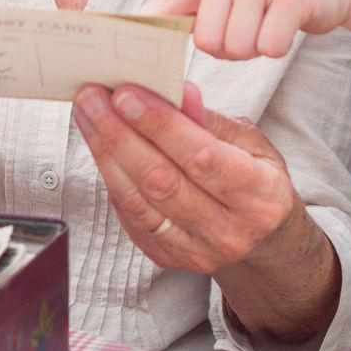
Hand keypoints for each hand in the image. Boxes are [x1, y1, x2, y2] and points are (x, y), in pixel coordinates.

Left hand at [71, 81, 313, 276]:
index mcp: (259, 197)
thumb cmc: (258, 184)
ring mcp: (196, 250)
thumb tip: (179, 92)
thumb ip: (212, 121)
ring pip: (139, 200)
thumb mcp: (253, 146)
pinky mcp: (167, 258)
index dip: (161, 125)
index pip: (203, 157)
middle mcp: (228, 230)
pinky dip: (111, 178)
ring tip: (88, 116)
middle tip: (93, 98)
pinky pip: (130, 216)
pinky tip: (100, 148)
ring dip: (106, 153)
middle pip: (162, 180)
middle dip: (120, 133)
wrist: (263, 245)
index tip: (128, 95)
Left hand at [141, 0, 350, 59]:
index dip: (138, 34)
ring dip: (253, 50)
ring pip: (237, 49)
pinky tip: (284, 27)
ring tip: (265, 25)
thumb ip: (184, 12)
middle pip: (207, 43)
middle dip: (228, 49)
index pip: (160, 7)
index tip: (110, 59)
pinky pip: (269, 47)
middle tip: (247, 28)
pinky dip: (277, 48)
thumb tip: (138, 36)